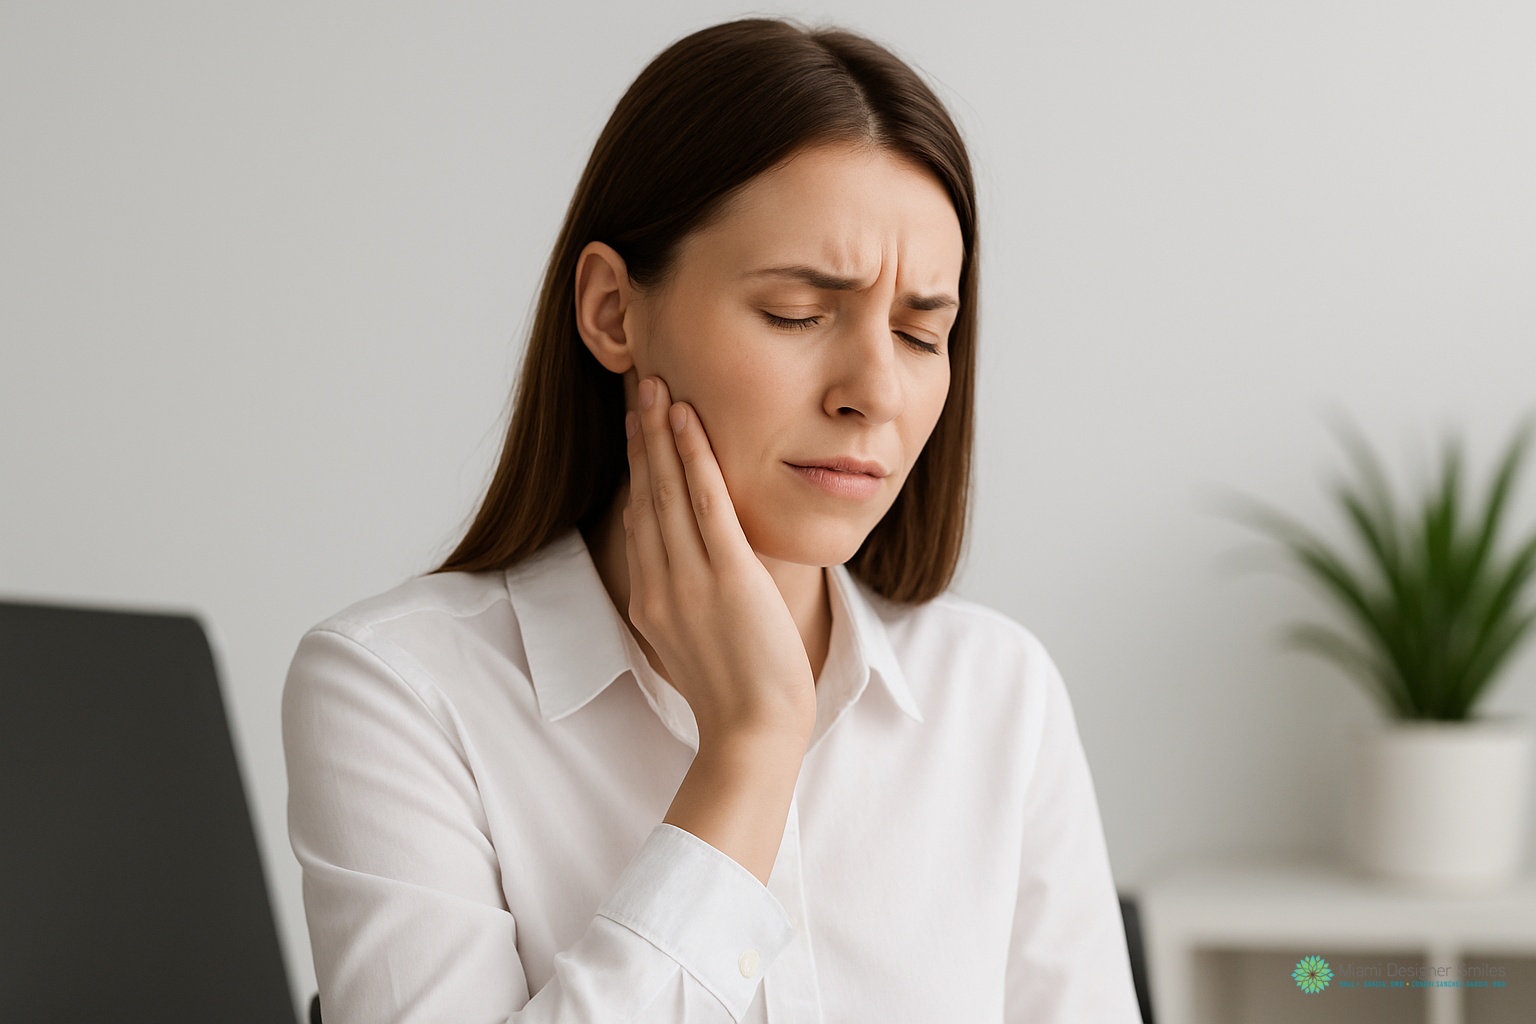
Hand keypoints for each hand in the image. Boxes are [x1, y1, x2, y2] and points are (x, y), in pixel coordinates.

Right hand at [622, 374, 816, 746]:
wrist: (753, 732)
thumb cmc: (736, 695)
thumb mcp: (692, 643)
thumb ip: (680, 599)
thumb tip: (680, 561)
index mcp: (649, 600)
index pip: (639, 519)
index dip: (637, 470)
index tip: (637, 429)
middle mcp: (659, 584)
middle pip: (645, 495)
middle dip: (640, 437)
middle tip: (637, 386)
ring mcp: (689, 580)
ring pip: (669, 491)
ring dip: (660, 434)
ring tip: (655, 386)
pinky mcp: (727, 578)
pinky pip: (707, 505)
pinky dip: (696, 459)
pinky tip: (689, 422)